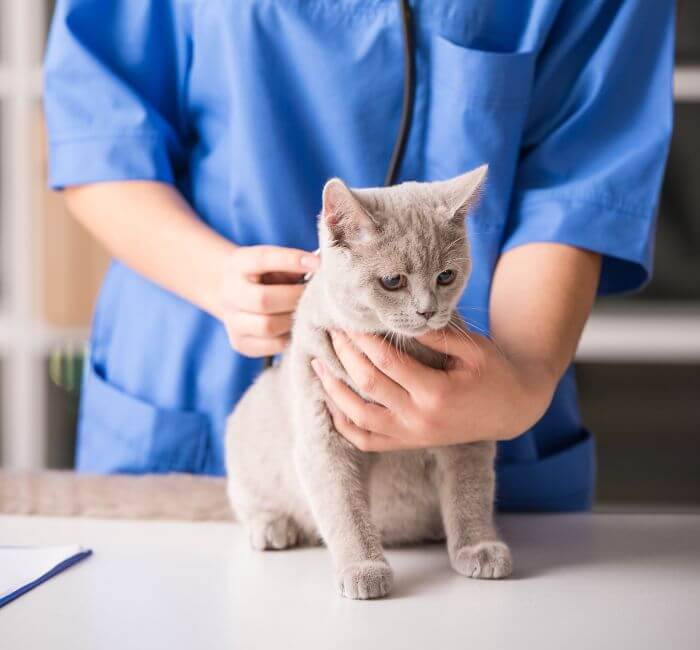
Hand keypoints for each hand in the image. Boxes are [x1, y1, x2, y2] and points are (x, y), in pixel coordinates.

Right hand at [217, 245, 318, 356]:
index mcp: (239, 264)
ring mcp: (232, 321)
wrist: (236, 294)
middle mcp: (230, 292)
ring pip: (267, 326)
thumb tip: (323, 271)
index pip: (263, 259)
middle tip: (315, 296)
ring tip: (309, 313)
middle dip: (295, 298)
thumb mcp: (276, 263)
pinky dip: (290, 337)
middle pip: (263, 300)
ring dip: (294, 320)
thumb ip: (295, 265)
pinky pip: (271, 345)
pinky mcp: (240, 343)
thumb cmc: (267, 275)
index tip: (318, 264)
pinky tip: (299, 327)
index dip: (291, 260)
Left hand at [310, 327, 556, 450]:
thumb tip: (397, 321)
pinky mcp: (408, 443)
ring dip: (333, 391)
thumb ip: (435, 336)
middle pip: (367, 385)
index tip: (349, 320)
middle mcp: (419, 420)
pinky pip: (366, 440)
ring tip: (318, 364)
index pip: (386, 361)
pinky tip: (331, 403)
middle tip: (332, 333)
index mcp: (436, 393)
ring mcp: (411, 435)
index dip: (363, 339)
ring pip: (358, 418)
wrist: (511, 409)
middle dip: (345, 355)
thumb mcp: (472, 348)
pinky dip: (344, 424)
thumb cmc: (493, 372)